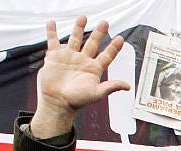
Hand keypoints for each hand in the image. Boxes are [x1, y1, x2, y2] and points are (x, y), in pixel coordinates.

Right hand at [31, 16, 130, 137]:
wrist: (58, 102)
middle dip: (99, 33)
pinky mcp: (55, 57)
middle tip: (105, 22)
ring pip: (75, 39)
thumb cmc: (78, 100)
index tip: (121, 38)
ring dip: (79, 28)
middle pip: (93, 43)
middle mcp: (83, 61)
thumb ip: (112, 87)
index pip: (107, 55)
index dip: (114, 48)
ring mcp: (69, 58)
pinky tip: (52, 22)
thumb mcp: (97, 93)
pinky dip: (52, 32)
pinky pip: (53, 42)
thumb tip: (128, 86)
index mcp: (94, 69)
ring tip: (83, 17)